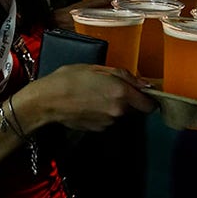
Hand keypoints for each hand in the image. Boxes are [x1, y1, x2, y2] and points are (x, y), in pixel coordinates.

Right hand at [28, 64, 156, 131]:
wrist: (46, 101)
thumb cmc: (68, 79)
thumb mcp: (96, 68)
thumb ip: (124, 75)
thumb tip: (144, 84)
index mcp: (121, 92)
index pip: (150, 104)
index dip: (148, 98)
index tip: (141, 92)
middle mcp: (119, 110)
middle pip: (135, 109)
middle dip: (128, 100)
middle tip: (110, 88)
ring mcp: (108, 122)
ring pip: (120, 114)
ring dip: (113, 107)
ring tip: (94, 96)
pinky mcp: (98, 129)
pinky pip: (107, 120)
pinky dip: (102, 114)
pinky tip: (87, 105)